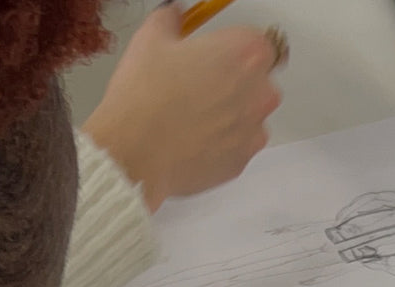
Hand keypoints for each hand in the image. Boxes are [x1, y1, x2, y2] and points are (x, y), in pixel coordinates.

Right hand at [83, 5, 283, 211]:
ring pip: (248, 116)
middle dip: (232, 82)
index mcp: (247, 52)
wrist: (134, 152)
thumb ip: (171, 19)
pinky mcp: (242, 162)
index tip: (213, 54)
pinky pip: (237, 146)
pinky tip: (192, 138)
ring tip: (190, 115)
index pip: (256, 42)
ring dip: (227, 114)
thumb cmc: (145, 98)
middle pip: (257, 80)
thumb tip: (173, 16)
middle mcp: (261, 92)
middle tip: (196, 85)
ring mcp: (254, 130)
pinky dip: (220, 143)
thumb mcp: (151, 38)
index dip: (230, 48)